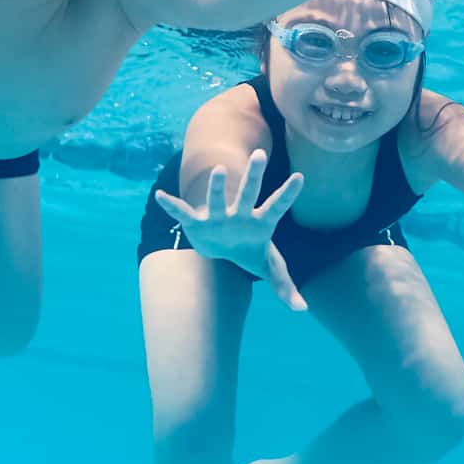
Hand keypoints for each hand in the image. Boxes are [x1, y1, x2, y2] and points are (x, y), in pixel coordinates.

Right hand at [154, 150, 307, 310]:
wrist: (223, 244)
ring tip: (218, 169)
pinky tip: (161, 196)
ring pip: (217, 199)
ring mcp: (218, 216)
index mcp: (260, 222)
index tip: (300, 178)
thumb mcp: (269, 268)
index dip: (288, 194)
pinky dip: (172, 205)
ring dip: (216, 186)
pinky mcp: (197, 221)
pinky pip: (183, 213)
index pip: (277, 207)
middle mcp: (240, 214)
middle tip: (260, 154)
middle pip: (248, 193)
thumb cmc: (250, 250)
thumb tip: (302, 310)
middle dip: (254, 176)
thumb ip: (285, 286)